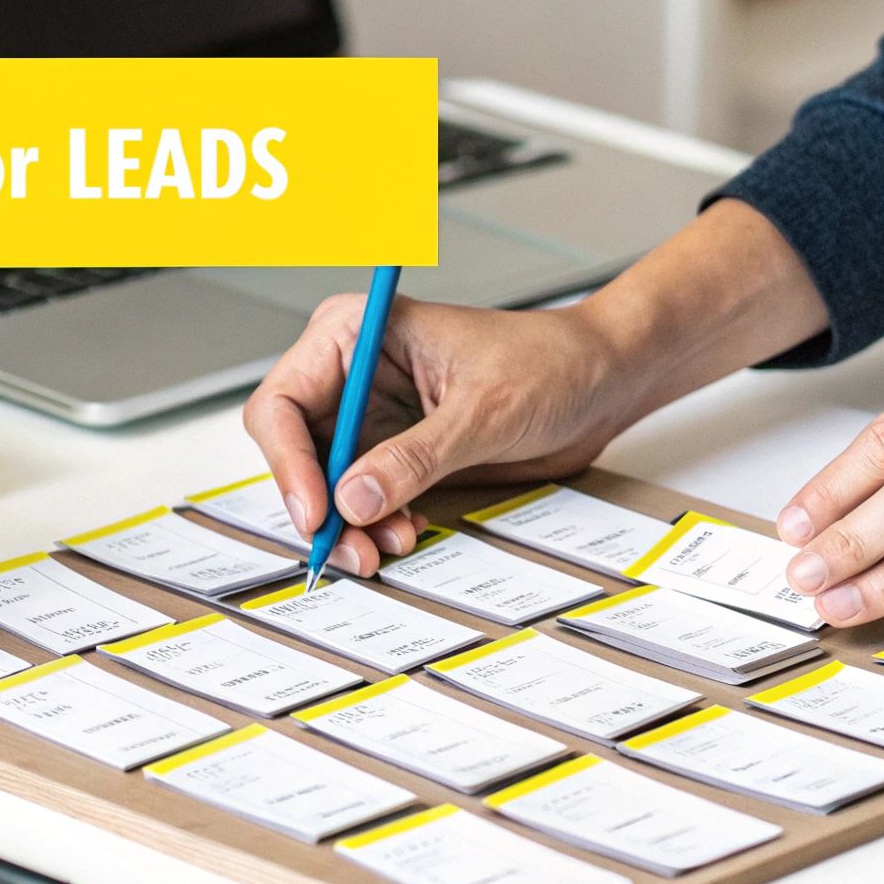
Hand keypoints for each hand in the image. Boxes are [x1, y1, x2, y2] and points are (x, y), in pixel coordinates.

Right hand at [243, 295, 646, 575]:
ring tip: (391, 544)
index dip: (290, 463)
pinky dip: (374, 525)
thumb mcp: (483, 413)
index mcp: (354, 332)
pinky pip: (360, 498)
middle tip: (352, 550)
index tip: (318, 513)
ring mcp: (370, 414)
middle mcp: (350, 372)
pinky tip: (408, 530)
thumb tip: (353, 499)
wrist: (601, 382)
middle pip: (294, 450)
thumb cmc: (551, 364)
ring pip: (324, 483)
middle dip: (320, 506)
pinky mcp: (394, 450)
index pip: (283, 402)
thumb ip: (414, 457)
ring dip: (350, 524)